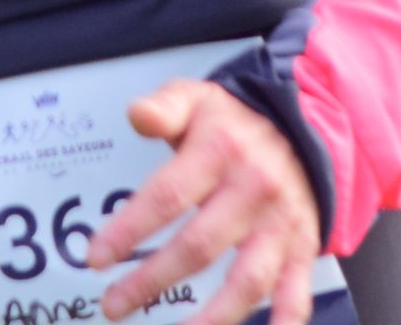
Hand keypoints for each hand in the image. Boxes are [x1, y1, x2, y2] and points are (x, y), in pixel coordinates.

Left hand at [86, 80, 325, 324]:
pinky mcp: (301, 247)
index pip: (168, 197)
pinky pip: (294, 292)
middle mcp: (253, 190)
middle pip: (198, 246)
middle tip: (112, 305)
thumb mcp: (197, 99)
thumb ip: (165, 106)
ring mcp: (280, 224)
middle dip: (151, 281)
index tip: (96, 259)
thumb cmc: (233, 123)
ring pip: (247, 280)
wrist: (303, 127)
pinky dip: (282, 321)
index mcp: (220, 152)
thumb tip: (138, 115)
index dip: (129, 231)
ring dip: (211, 317)